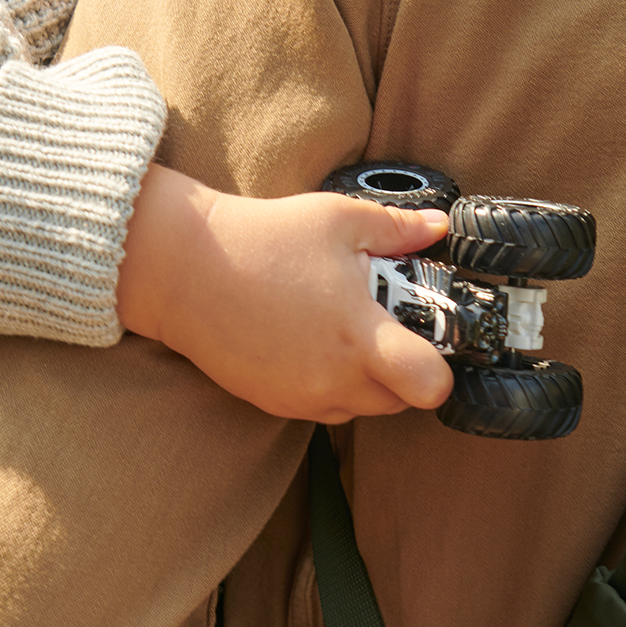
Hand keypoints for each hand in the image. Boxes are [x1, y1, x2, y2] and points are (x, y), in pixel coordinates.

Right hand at [115, 165, 454, 421]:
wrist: (183, 268)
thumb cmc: (262, 239)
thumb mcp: (339, 219)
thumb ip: (398, 229)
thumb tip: (437, 227)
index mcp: (360, 335)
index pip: (430, 385)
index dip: (442, 369)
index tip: (432, 341)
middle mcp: (334, 378)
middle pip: (401, 401)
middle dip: (404, 368)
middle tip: (384, 324)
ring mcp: (301, 397)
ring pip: (361, 408)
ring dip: (368, 380)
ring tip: (343, 329)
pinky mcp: (273, 403)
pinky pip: (322, 407)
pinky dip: (330, 384)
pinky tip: (312, 342)